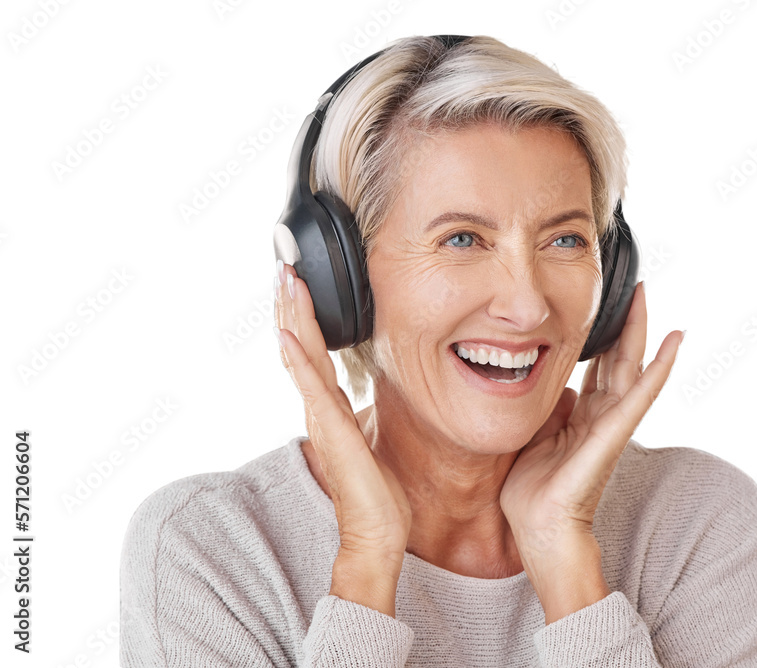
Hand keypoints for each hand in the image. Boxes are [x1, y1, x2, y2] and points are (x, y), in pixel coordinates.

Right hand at [274, 262, 411, 567]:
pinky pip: (311, 387)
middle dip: (291, 306)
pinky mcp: (332, 431)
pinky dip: (299, 358)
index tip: (299, 283)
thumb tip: (363, 401)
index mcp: (332, 409)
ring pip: (300, 357)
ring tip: (284, 282)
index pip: (314, 353)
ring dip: (291, 317)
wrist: (377, 534)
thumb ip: (360, 417)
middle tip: (284, 266)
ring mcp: (323, 418)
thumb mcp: (371, 442)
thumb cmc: (379, 494)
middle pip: (300, 346)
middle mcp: (322, 409)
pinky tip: (289, 334)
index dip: (304, 318)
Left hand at [499, 282, 683, 563]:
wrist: (539, 529)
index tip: (606, 305)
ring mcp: (612, 424)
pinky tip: (673, 341)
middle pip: (619, 359)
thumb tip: (559, 389)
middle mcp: (603, 416)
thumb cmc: (533, 492)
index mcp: (584, 417)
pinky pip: (640, 395)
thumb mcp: (535, 437)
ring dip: (641, 331)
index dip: (604, 337)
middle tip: (635, 286)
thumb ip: (549, 411)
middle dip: (626, 323)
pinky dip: (659, 368)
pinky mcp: (614, 433)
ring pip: (631, 368)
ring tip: (647, 296)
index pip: (599, 367)